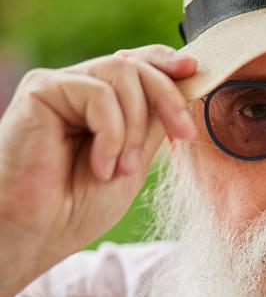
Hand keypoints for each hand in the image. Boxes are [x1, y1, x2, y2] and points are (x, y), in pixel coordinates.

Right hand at [0, 44, 196, 296]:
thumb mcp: (135, 158)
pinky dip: (111, 133)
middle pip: (137, 64)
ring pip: (123, 72)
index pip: (139, 64)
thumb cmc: (81, 204)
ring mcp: (61, 86)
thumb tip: (183, 84)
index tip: (194, 72)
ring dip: (135, 126)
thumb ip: (152, 121)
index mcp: (104, 103)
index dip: (167, 63)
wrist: (39, 232)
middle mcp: (81, 88)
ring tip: (123, 168)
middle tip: (183, 134)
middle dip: (169, 97)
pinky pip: (99, 95)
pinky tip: (101, 166)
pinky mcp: (42, 91)